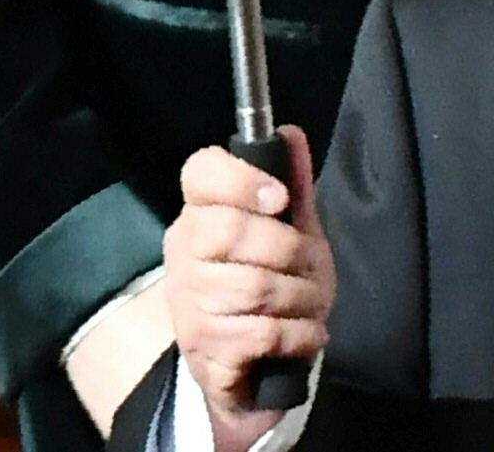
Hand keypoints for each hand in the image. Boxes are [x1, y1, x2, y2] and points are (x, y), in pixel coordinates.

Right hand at [162, 127, 332, 451]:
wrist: (248, 362)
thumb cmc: (271, 282)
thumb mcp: (290, 231)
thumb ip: (292, 185)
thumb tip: (290, 131)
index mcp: (200, 215)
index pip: (200, 174)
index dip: (241, 180)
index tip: (278, 199)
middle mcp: (184, 255)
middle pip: (232, 231)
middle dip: (290, 250)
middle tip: (309, 265)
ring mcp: (188, 303)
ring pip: (254, 286)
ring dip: (302, 297)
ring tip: (309, 303)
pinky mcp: (203, 348)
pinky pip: (262, 332)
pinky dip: (299, 334)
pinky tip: (305, 333)